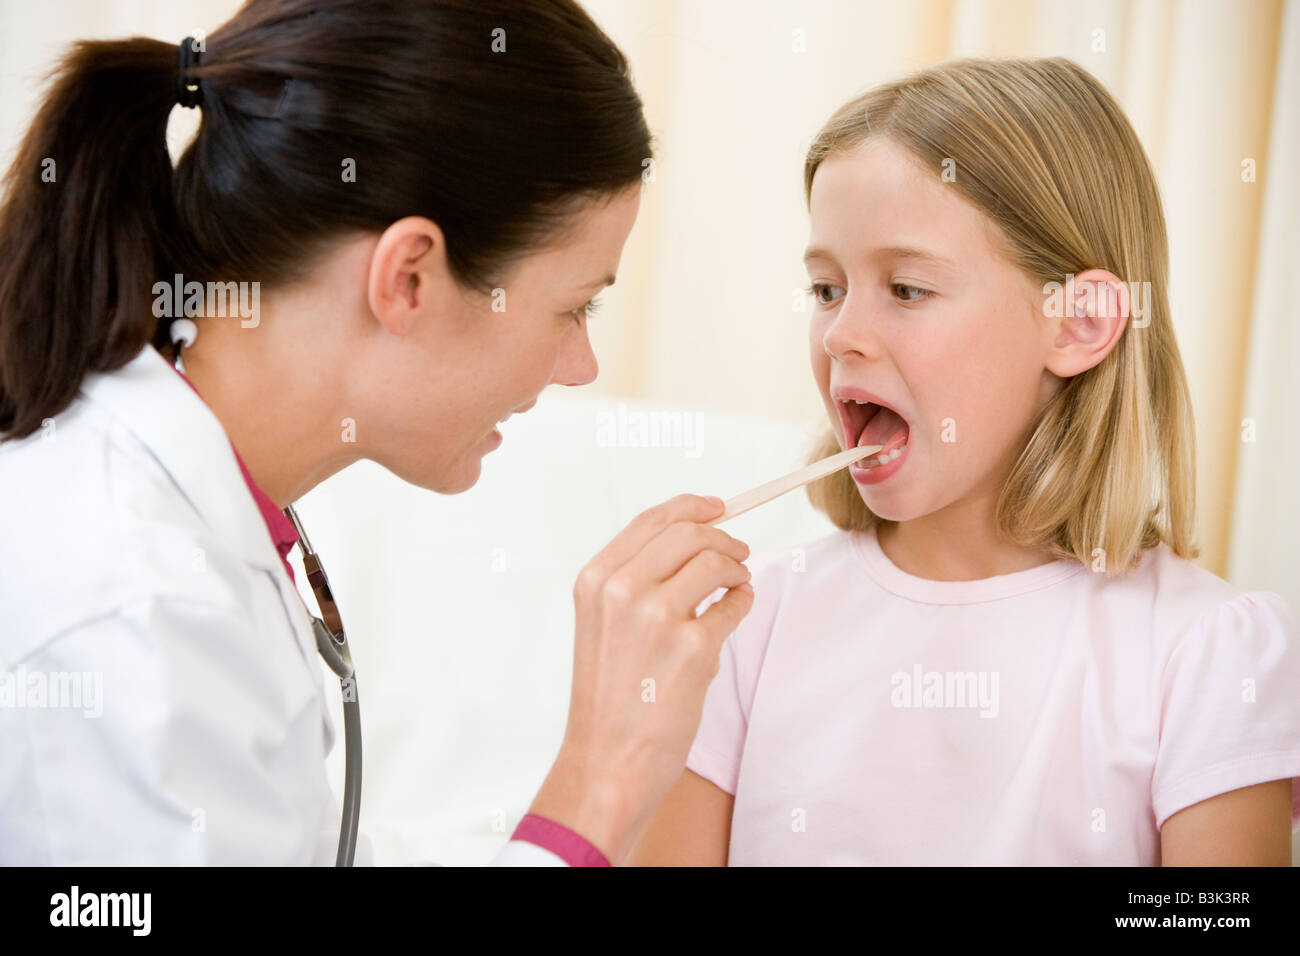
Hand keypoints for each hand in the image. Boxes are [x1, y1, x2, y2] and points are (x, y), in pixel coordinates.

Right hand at [529, 493, 754, 862]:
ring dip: (736, 569)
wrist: (608, 761)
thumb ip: (634, 582)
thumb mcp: (601, 626)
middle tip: (739, 552)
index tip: (719, 507)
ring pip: (716, 562)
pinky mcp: (693, 647)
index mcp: (595, 581)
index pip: (652, 521)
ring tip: (737, 585)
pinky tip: (737, 609)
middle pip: (689, 533)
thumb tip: (692, 541)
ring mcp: (658, 617)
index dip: (691, 507)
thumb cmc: (609, 699)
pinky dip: (743, 600)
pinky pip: (733, 604)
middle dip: (723, 537)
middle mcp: (622, 591)